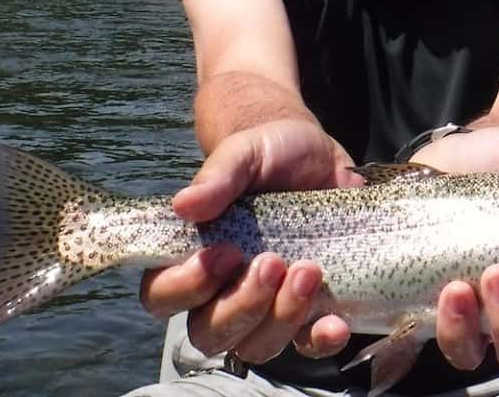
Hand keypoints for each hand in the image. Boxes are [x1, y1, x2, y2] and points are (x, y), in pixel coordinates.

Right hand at [139, 119, 362, 361]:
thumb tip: (183, 204)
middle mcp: (222, 291)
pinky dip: (320, 340)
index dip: (186, 287)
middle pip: (210, 333)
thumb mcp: (244, 153)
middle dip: (241, 306)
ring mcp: (266, 306)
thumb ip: (217, 176)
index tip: (224, 253)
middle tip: (273, 261)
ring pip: (256, 346)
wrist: (319, 156)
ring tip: (309, 271)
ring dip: (281, 318)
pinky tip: (335, 323)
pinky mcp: (308, 309)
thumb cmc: (268, 154)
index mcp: (193, 255)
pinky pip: (308, 345)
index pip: (163, 295)